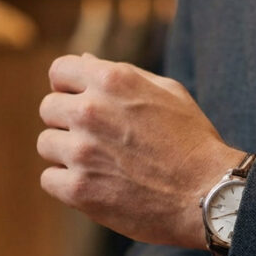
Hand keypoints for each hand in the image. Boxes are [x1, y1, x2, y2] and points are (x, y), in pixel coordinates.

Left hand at [38, 53, 244, 248]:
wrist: (209, 194)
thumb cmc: (194, 142)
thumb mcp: (169, 93)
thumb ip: (125, 75)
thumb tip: (85, 60)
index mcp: (112, 80)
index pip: (59, 71)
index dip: (68, 87)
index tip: (81, 103)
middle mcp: (91, 111)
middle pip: (49, 108)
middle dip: (68, 122)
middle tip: (97, 141)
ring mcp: (82, 151)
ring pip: (46, 144)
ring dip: (67, 154)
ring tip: (99, 165)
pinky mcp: (79, 189)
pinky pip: (49, 179)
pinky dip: (68, 185)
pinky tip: (95, 186)